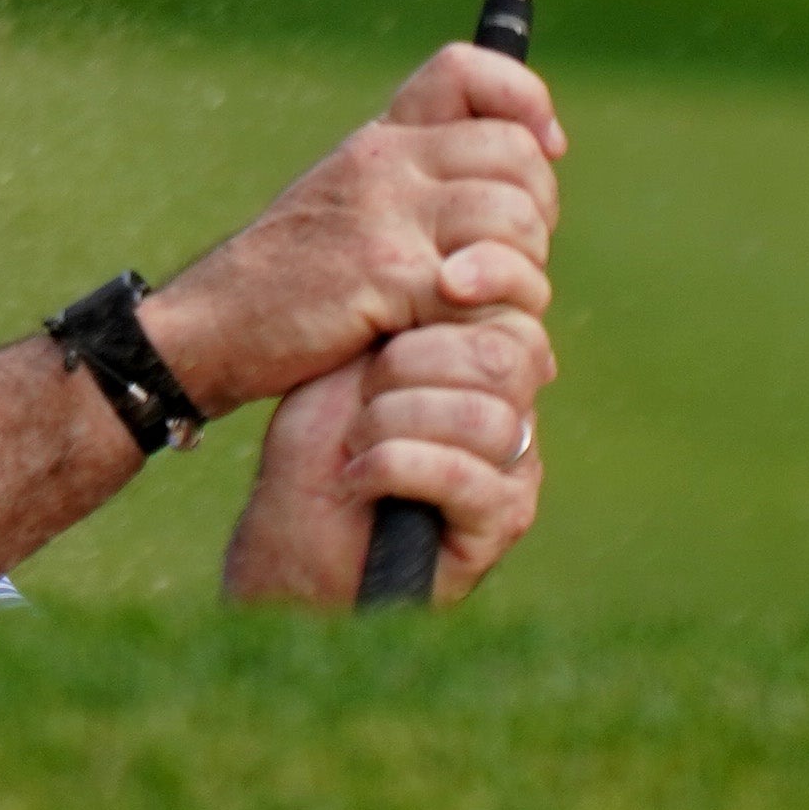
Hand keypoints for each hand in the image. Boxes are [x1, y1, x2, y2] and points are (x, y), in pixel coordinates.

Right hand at [138, 42, 558, 410]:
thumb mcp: (352, 204)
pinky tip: (453, 333)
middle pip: (516, 155)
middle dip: (537, 212)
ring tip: (483, 303)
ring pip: (513, 220)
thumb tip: (523, 181)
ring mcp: (387, 215)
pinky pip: (482, 287)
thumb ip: (422, 187)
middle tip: (514, 258)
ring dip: (520, 274)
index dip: (522, 98)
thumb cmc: (295, 279)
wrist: (215, 324)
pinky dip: (486, 318)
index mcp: (382, 139)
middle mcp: (387, 161)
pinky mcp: (386, 274)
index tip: (546, 145)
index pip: (466, 70)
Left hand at [220, 307, 549, 606]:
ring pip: (485, 416)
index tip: (442, 275)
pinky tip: (357, 477)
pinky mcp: (501, 523)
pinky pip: (467, 475)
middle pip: (506, 356)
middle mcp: (512, 412)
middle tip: (362, 396)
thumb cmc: (315, 452)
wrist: (291, 545)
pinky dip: (397, 466)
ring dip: (396, 422)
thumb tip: (459, 265)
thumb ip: (409, 318)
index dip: (492, 278)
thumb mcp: (351, 366)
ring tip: (354, 444)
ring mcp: (515, 469)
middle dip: (414, 362)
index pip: (517, 307)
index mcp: (482, 364)